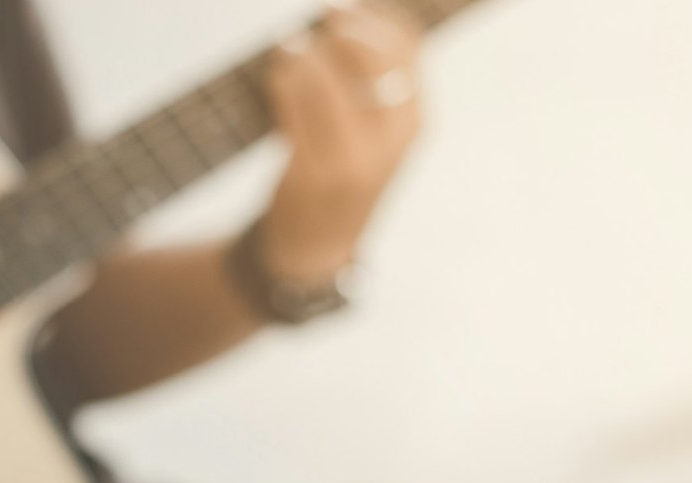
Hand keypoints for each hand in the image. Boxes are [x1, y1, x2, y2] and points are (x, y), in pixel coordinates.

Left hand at [261, 3, 422, 283]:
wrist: (317, 250)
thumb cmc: (342, 176)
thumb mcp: (378, 134)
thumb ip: (377, 82)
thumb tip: (347, 16)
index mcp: (415, 124)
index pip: (408, 48)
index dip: (376, 16)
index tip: (343, 9)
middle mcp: (391, 143)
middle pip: (373, 58)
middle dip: (343, 28)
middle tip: (319, 17)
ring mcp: (351, 163)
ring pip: (328, 81)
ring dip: (302, 54)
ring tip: (287, 47)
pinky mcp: (310, 176)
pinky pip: (293, 109)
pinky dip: (282, 81)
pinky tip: (276, 74)